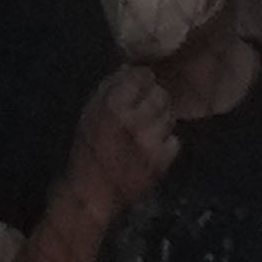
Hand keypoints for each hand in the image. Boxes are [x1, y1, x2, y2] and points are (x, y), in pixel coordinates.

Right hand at [62, 65, 185, 222]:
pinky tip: (152, 147)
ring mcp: (153, 141)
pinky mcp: (164, 160)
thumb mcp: (89, 113)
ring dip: (161, 118)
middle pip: (161, 94)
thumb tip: (130, 67)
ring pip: (170, 115)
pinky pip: (174, 139)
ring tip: (146, 129)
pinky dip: (166, 141)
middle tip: (144, 108)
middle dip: (154, 98)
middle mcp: (136, 120)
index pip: (142, 76)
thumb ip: (110, 88)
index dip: (142, 79)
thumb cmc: (86, 150)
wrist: (92, 194)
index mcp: (113, 105)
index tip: (140, 84)